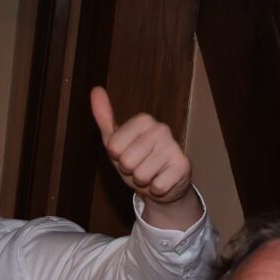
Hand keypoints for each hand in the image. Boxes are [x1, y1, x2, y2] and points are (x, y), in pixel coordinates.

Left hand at [90, 86, 195, 207]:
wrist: (161, 185)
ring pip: (141, 176)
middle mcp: (161, 129)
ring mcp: (174, 147)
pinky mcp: (183, 166)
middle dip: (129, 171)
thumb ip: (104, 117)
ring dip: (142, 181)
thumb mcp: (116, 141)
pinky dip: (156, 189)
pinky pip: (157, 186)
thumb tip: (95, 89)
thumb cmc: (136, 161)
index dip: (116, 157)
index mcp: (143, 120)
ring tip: (151, 174)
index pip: (113, 147)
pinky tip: (162, 180)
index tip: (126, 154)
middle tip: (139, 166)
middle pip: (126, 161)